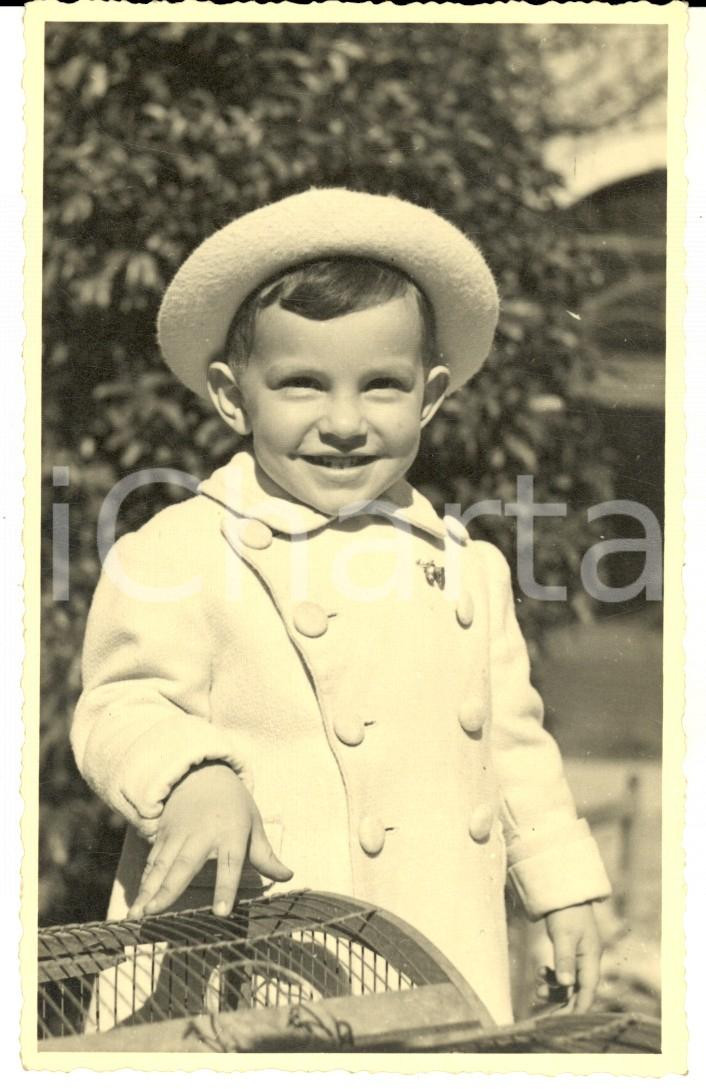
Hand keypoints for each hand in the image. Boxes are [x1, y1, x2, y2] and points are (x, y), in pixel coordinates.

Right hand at [127, 763, 291, 919]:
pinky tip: (136, 903)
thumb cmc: (233, 804)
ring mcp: (179, 834)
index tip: (221, 912)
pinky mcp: (163, 835)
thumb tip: (288, 876)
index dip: (226, 887)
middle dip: (169, 890)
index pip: (230, 864)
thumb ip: (266, 855)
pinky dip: (144, 882)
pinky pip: (152, 861)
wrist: (202, 773)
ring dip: (148, 890)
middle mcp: (202, 833)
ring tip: (137, 915)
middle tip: (154, 913)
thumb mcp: (253, 824)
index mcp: (231, 832)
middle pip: (184, 864)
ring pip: (162, 865)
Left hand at [540, 902, 602, 1013]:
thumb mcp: (564, 935)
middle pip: (578, 992)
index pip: (588, 991)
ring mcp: (578, 958)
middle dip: (562, 1004)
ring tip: (537, 990)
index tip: (564, 1022)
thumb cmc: (567, 911)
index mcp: (591, 959)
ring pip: (568, 984)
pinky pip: (562, 974)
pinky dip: (551, 978)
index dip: (578, 1008)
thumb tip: (565, 984)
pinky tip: (540, 974)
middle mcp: (587, 961)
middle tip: (545, 1017)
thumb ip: (564, 959)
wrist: (563, 891)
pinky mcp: (568, 953)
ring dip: (554, 990)